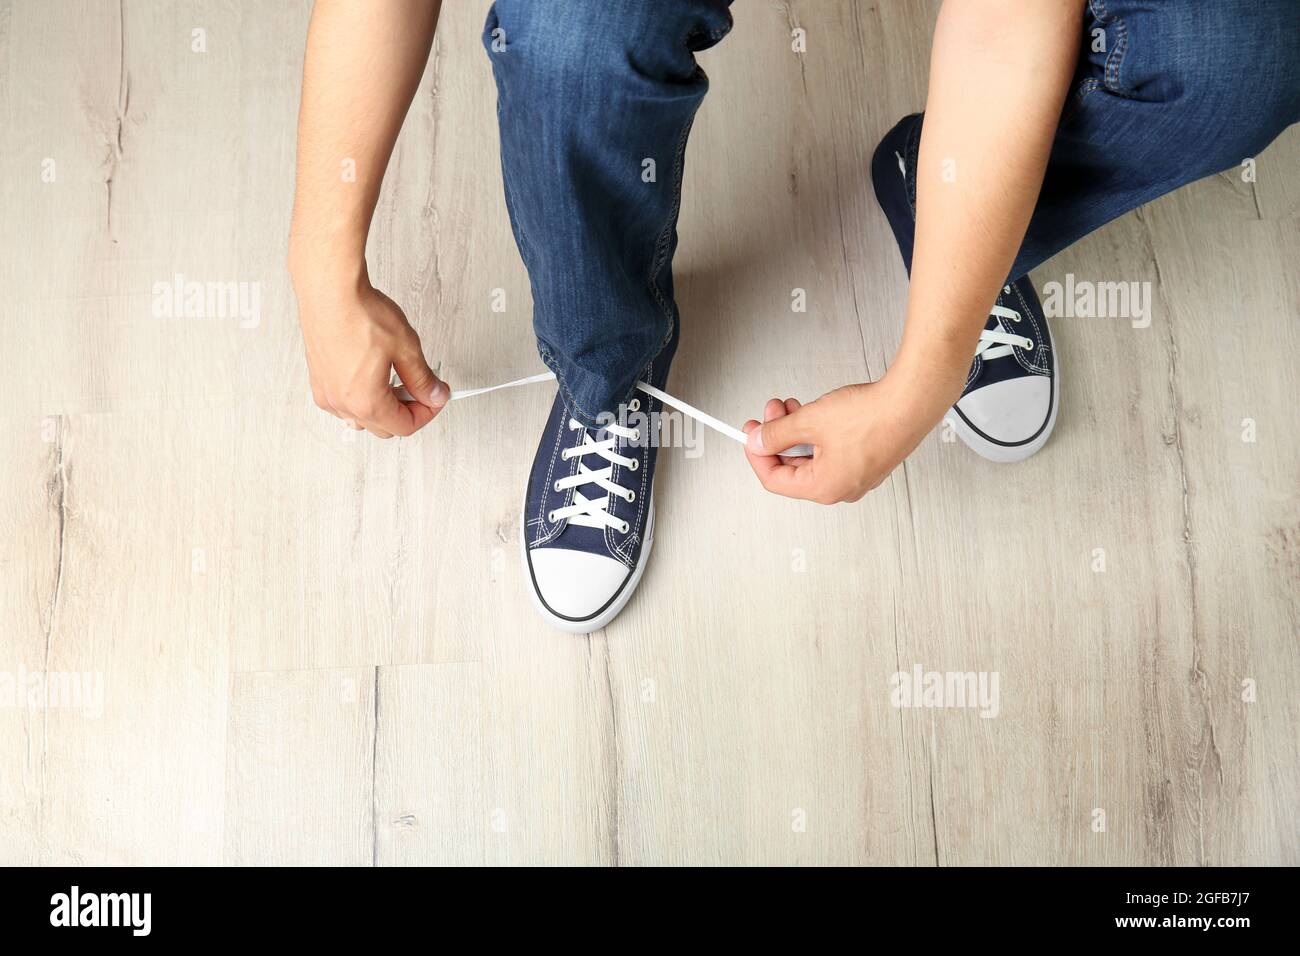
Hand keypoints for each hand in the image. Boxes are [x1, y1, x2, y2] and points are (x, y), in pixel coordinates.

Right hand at [291, 264, 447, 438]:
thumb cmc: (359, 314)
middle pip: (384, 426)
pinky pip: (345, 404)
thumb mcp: (406, 348)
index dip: (427, 413)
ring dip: (385, 406)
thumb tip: (434, 395)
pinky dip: (364, 397)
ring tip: (397, 378)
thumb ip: (423, 379)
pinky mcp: (318, 379)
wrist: (328, 290)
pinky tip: (374, 374)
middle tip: (421, 388)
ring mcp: (326, 393)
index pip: (405, 426)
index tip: (436, 397)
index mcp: (365, 402)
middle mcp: (341, 403)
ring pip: (363, 417)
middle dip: (407, 410)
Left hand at [742, 377, 940, 503]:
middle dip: (778, 436)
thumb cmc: (873, 416)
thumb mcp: (810, 421)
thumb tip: (760, 442)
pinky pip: (831, 452)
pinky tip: (814, 413)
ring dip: (796, 431)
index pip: (774, 479)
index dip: (757, 454)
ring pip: (812, 457)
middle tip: (770, 412)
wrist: (912, 402)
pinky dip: (817, 434)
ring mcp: (857, 476)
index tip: (751, 435)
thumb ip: (778, 434)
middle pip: (793, 467)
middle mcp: (842, 488)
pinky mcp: (868, 460)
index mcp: (824, 487)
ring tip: (791, 406)